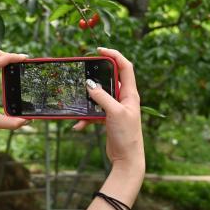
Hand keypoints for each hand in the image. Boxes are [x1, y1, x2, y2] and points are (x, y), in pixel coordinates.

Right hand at [73, 47, 144, 173]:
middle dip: (96, 77)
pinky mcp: (109, 118)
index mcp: (131, 94)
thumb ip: (102, 97)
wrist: (127, 159)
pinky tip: (78, 126)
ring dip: (88, 102)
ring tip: (78, 104)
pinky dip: (86, 118)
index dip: (114, 55)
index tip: (100, 50)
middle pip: (110, 80)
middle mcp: (125, 99)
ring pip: (99, 97)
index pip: (125, 67)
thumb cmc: (127, 136)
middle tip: (84, 72)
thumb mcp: (114, 113)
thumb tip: (90, 84)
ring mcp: (116, 108)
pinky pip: (95, 112)